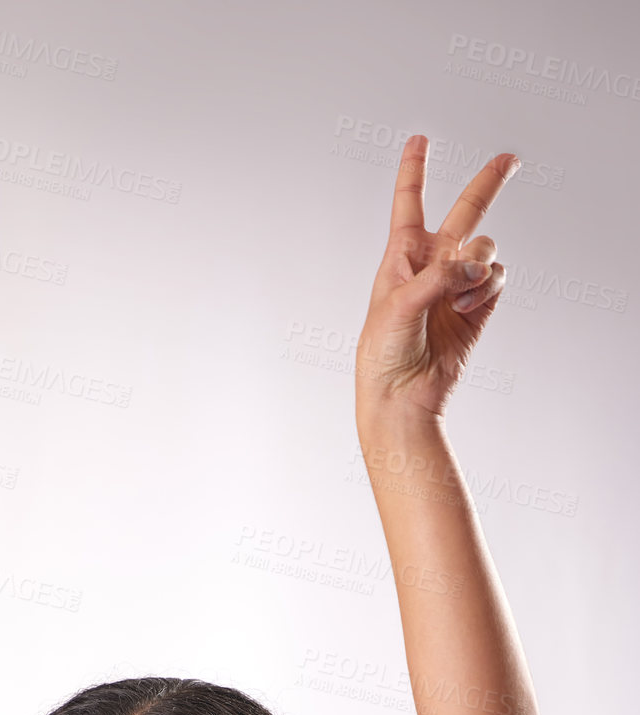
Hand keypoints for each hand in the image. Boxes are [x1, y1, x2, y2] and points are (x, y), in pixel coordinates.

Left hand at [355, 135, 516, 420]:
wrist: (401, 395)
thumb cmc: (383, 352)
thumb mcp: (398, 303)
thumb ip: (438, 276)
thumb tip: (476, 268)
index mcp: (401, 255)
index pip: (409, 203)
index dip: (414, 169)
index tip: (419, 140)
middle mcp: (433, 264)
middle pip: (466, 211)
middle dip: (488, 183)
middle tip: (510, 160)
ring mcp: (458, 284)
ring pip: (486, 249)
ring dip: (477, 267)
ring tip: (456, 298)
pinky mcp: (479, 306)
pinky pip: (497, 278)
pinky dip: (486, 288)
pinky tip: (466, 307)